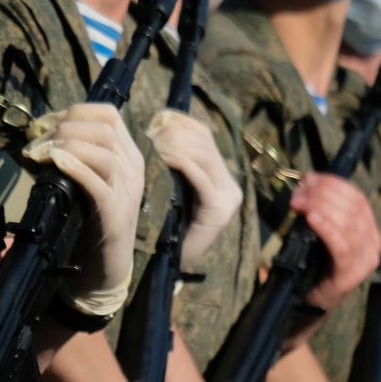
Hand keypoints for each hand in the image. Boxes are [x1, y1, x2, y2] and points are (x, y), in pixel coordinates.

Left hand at [23, 104, 142, 316]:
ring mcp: (127, 193)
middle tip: (35, 144)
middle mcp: (132, 170)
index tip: (45, 125)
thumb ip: (70, 155)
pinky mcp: (116, 217)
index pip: (108, 114)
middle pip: (103, 128)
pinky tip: (56, 162)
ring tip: (40, 154)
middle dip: (63, 128)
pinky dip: (76, 167)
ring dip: (65, 145)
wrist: (103, 269)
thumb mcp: (81, 180)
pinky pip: (99, 184)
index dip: (74, 112)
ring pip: (103, 152)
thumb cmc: (87, 220)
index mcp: (127, 156)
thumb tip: (37, 134)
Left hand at [146, 109, 240, 270]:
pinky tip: (169, 159)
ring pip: (205, 157)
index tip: (155, 121)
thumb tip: (154, 125)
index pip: (203, 134)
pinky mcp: (218, 212)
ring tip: (155, 144)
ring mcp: (227, 198)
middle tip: (151, 132)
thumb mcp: (168, 182)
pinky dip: (185, 165)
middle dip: (175, 133)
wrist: (167, 260)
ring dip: (177, 146)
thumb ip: (169, 158)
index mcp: (218, 173)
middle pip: (204, 142)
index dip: (179, 122)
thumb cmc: (162, 219)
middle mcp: (228, 183)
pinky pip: (203, 181)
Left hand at [294, 174, 380, 313]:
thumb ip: (320, 207)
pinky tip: (311, 218)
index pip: (359, 198)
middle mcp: (373, 244)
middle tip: (298, 193)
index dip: (334, 184)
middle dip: (324, 194)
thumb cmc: (312, 260)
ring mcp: (364, 260)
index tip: (308, 178)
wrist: (309, 300)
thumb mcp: (319, 229)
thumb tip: (308, 179)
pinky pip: (340, 246)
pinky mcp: (350, 274)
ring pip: (348, 224)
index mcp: (369, 230)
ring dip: (321, 207)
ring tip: (298, 202)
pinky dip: (326, 228)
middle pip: (355, 208)